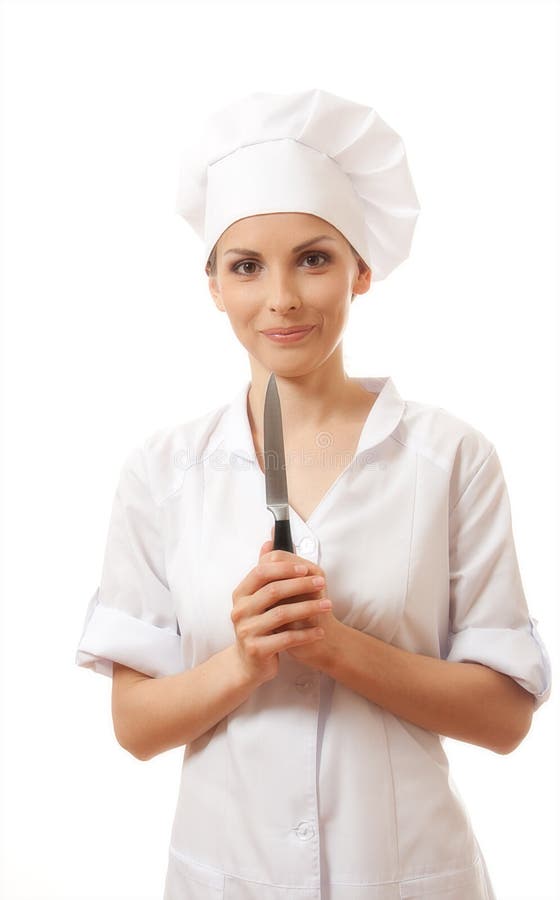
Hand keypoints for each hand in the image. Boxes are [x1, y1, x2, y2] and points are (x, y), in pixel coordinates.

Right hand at [230, 536, 332, 686]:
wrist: (249, 664)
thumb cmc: (259, 625)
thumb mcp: (258, 598)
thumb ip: (265, 571)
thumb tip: (269, 541)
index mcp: (240, 593)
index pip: (261, 572)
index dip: (285, 568)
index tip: (307, 568)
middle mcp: (240, 611)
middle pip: (273, 591)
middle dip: (301, 585)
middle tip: (322, 583)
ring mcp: (246, 631)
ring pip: (282, 614)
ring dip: (309, 608)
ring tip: (328, 606)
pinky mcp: (257, 650)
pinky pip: (287, 639)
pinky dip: (307, 634)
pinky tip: (321, 631)